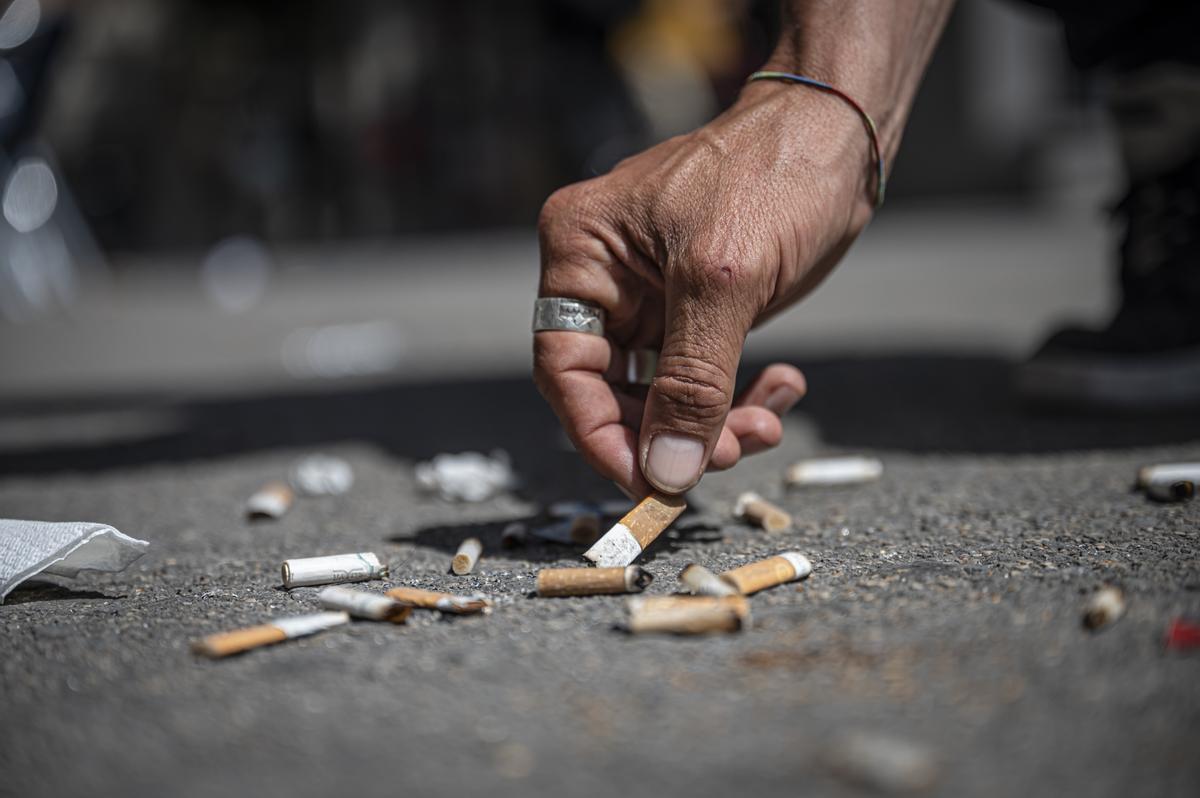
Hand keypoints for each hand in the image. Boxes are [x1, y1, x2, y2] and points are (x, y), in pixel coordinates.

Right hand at [534, 81, 875, 496]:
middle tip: (734, 454)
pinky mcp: (691, 309)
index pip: (565, 368)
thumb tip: (665, 474)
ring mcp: (647, 295)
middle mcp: (603, 277)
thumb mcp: (725, 284)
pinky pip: (698, 377)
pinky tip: (782, 385)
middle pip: (612, 392)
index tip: (648, 485)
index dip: (601, 436)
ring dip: (712, 423)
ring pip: (660, 394)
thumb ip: (691, 384)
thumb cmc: (774, 177)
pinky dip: (735, 396)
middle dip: (673, 433)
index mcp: (581, 252)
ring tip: (767, 422)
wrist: (840, 136)